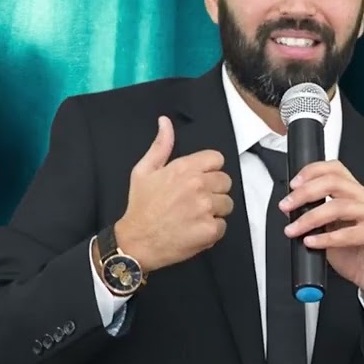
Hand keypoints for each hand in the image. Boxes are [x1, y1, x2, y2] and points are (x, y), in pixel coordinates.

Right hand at [113, 116, 233, 271]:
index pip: (217, 160)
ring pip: (226, 204)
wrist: (137, 241)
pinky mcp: (210, 229)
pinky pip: (223, 225)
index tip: (199, 180)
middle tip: (195, 201)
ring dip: (214, 211)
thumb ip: (160, 146)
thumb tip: (165, 122)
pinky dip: (211, 230)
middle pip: (225, 181)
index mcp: (185, 168)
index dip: (209, 170)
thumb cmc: (140, 207)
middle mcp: (198, 186)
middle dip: (213, 190)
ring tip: (194, 216)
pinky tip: (195, 229)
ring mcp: (206, 208)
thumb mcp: (144, 171)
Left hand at [279, 160, 363, 311]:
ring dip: (310, 218)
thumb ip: (318, 217)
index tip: (293, 185)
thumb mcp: (332, 231)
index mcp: (358, 193)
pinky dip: (326, 238)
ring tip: (294, 230)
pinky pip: (349, 233)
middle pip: (334, 182)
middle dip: (305, 193)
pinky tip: (312, 242)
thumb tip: (293, 210)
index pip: (335, 169)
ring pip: (338, 206)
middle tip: (287, 206)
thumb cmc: (359, 255)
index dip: (311, 172)